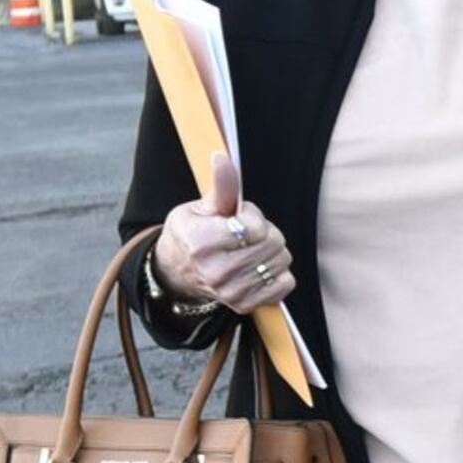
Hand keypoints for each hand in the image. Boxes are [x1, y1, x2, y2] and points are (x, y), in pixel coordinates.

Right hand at [154, 153, 295, 315]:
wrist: (178, 272)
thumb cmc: (191, 234)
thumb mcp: (200, 207)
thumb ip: (221, 186)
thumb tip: (223, 157)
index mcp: (202, 243)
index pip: (254, 227)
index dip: (253, 217)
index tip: (238, 217)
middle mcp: (216, 271)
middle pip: (273, 243)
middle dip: (265, 232)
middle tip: (245, 234)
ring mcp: (232, 292)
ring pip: (281, 262)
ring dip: (272, 252)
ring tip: (250, 249)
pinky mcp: (245, 305)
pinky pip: (284, 284)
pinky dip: (278, 274)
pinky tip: (258, 268)